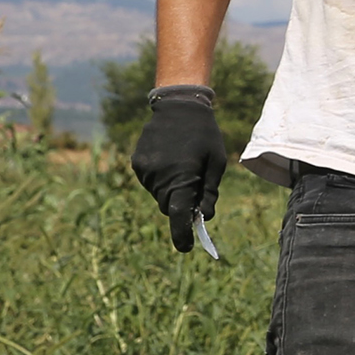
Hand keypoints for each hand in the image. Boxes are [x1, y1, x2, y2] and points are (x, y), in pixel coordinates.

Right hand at [131, 87, 227, 251]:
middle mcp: (159, 176)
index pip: (178, 214)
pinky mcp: (137, 163)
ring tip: (183, 165)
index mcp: (181, 177)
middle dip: (181, 206)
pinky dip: (161, 179)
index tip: (186, 248)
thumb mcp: (217, 163)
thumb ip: (210, 192)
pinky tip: (170, 159)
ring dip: (172, 189)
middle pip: (169, 206)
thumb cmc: (205, 135)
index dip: (181, 234)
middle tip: (195, 190)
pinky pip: (151, 182)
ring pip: (159, 194)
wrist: (178, 106)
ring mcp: (144, 170)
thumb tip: (205, 216)